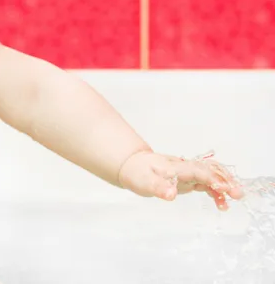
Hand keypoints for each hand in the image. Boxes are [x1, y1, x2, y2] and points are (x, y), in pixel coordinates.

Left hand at [118, 151, 243, 209]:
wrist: (132, 166)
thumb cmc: (137, 173)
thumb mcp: (144, 182)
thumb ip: (159, 188)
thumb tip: (171, 194)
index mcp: (175, 168)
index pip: (197, 171)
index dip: (212, 178)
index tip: (224, 189)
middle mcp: (183, 168)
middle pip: (209, 170)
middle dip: (224, 180)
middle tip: (238, 194)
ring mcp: (186, 172)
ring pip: (210, 175)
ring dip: (223, 185)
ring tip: (233, 200)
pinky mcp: (187, 178)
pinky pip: (205, 182)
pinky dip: (216, 190)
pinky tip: (221, 203)